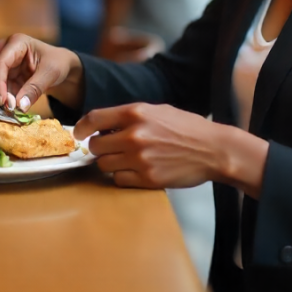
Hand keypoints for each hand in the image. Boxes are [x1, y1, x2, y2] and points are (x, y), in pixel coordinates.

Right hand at [0, 34, 82, 111]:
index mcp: (16, 42)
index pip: (0, 63)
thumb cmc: (57, 63)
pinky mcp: (3, 74)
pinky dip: (4, 98)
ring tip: (15, 106)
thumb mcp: (50, 73)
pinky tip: (15, 103)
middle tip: (11, 108)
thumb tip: (20, 106)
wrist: (61, 66)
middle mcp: (4, 49)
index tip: (4, 102)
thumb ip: (34, 89)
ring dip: (0, 96)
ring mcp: (2, 62)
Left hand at [74, 103, 226, 189]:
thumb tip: (105, 125)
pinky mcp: (147, 179)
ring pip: (104, 165)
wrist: (213, 149)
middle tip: (111, 148)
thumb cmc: (187, 128)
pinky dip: (122, 177)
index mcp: (136, 113)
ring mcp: (140, 159)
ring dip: (110, 163)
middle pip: (96, 146)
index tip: (79, 133)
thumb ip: (131, 117)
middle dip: (100, 148)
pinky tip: (135, 171)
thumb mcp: (158, 111)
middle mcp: (134, 135)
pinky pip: (119, 180)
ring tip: (125, 160)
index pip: (94, 119)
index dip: (81, 127)